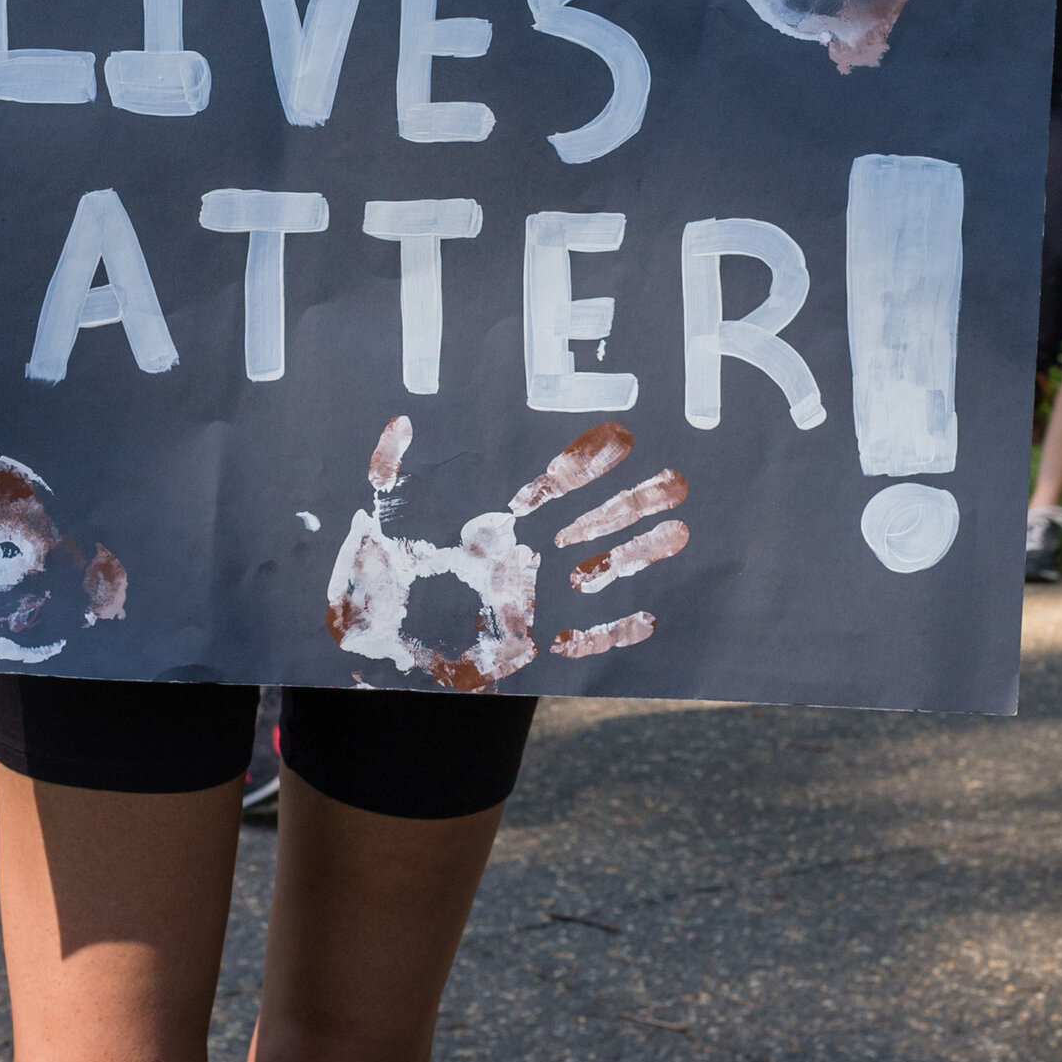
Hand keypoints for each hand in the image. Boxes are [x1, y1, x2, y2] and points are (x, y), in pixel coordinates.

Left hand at [326, 415, 686, 686]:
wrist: (380, 635)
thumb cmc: (384, 568)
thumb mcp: (387, 510)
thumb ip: (394, 464)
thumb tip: (401, 420)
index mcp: (504, 521)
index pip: (556, 486)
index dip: (588, 464)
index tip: (621, 437)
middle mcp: (530, 556)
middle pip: (594, 522)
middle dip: (635, 502)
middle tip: (676, 480)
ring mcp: (538, 599)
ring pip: (603, 571)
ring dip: (642, 555)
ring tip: (681, 532)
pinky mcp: (536, 642)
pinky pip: (587, 638)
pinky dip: (618, 630)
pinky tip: (652, 617)